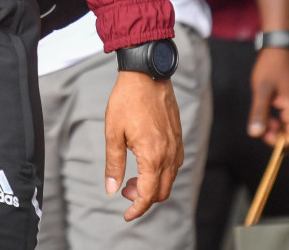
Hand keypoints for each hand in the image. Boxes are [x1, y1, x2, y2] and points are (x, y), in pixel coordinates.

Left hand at [105, 71, 183, 221]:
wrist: (147, 74)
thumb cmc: (127, 101)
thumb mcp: (113, 133)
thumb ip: (114, 163)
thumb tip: (111, 188)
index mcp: (152, 155)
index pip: (149, 194)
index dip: (137, 208)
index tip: (126, 214)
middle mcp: (169, 154)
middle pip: (162, 191)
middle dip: (144, 198)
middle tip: (125, 190)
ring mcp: (176, 145)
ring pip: (169, 179)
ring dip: (153, 185)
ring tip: (132, 178)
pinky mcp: (178, 137)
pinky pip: (174, 165)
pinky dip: (161, 173)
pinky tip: (145, 163)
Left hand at [248, 47, 288, 143]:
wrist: (281, 50)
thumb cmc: (270, 68)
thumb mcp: (261, 90)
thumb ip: (259, 113)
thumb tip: (255, 134)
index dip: (279, 143)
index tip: (263, 132)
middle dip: (279, 140)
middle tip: (263, 126)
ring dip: (280, 132)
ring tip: (266, 117)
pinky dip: (282, 125)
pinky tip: (270, 114)